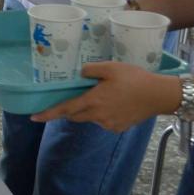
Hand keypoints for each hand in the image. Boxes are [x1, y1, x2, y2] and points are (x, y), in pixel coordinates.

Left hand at [31, 62, 180, 132]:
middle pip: (75, 115)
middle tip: (73, 97)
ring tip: (103, 95)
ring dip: (89, 109)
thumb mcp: (111, 67)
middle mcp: (98, 116)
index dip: (48, 114)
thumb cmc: (135, 79)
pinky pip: (103, 121)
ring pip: (90, 118)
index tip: (34, 117)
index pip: (65, 109)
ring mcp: (108, 124)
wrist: (159, 95)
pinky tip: (115, 103)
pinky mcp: (118, 127)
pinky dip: (103, 114)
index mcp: (93, 101)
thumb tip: (80, 73)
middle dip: (70, 109)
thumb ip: (91, 69)